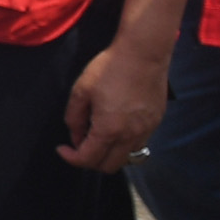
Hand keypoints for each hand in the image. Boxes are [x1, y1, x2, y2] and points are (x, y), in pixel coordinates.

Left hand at [60, 34, 171, 171]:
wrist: (143, 53)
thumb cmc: (110, 68)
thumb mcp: (81, 91)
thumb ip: (74, 118)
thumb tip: (76, 136)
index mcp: (109, 129)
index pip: (88, 159)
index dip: (71, 158)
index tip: (63, 149)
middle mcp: (131, 136)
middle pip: (109, 166)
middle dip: (90, 161)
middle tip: (80, 145)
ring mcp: (147, 130)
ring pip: (127, 158)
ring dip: (110, 154)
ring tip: (98, 136)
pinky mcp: (156, 122)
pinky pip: (139, 144)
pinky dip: (125, 144)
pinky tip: (116, 127)